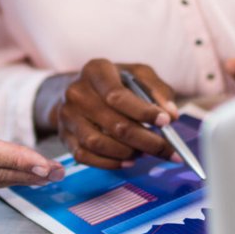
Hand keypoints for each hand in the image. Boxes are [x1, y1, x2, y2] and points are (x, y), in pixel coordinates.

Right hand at [54, 60, 178, 170]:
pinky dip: (109, 163)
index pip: (118, 96)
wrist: (79, 91)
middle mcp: (76, 92)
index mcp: (96, 70)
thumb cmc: (114, 82)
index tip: (166, 122)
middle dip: (145, 140)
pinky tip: (128, 160)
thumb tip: (171, 114)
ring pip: (97, 143)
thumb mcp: (137, 74)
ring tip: (145, 153)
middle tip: (166, 149)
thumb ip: (157, 90)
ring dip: (127, 152)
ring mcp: (67, 115)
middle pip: (113, 123)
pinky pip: (84, 156)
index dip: (144, 112)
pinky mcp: (63, 136)